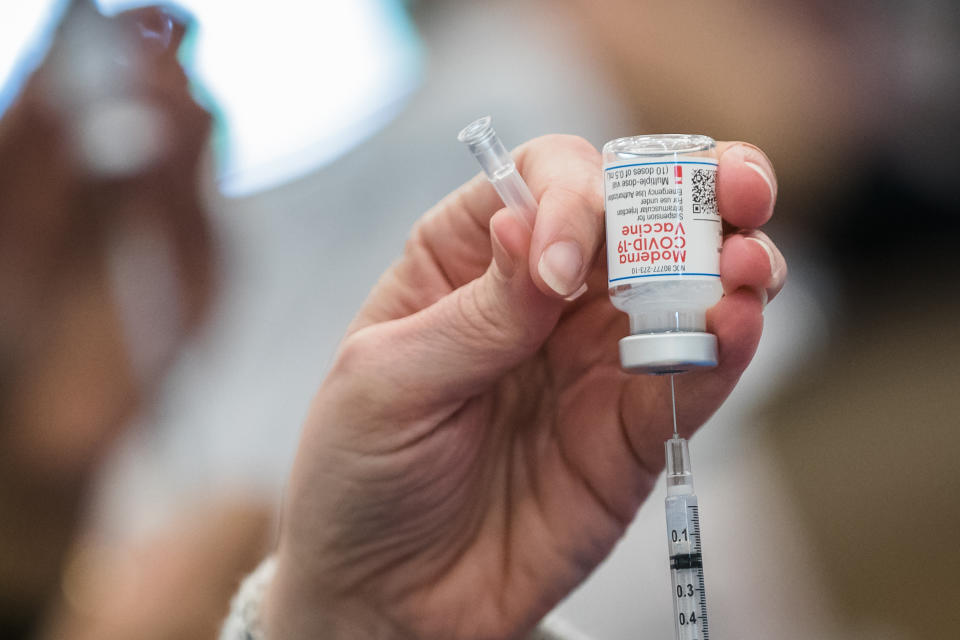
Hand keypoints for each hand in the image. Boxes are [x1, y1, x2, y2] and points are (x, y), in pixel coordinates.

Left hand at [264, 135, 784, 638]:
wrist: (388, 594)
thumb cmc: (361, 473)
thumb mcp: (387, 382)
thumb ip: (474, 315)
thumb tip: (531, 230)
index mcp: (470, 260)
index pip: (545, 181)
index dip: (572, 199)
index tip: (560, 268)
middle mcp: (545, 296)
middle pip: (636, 212)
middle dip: (694, 188)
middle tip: (736, 189)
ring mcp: (596, 360)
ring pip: (686, 285)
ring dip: (731, 261)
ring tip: (749, 265)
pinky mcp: (632, 430)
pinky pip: (694, 376)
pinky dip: (727, 346)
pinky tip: (738, 322)